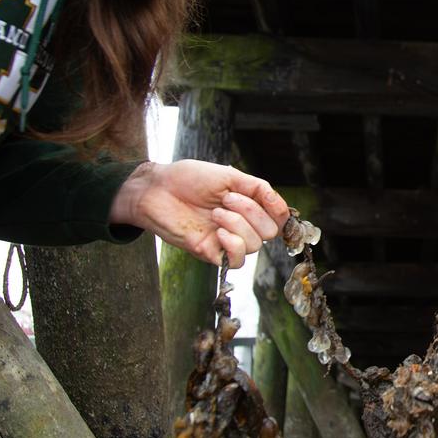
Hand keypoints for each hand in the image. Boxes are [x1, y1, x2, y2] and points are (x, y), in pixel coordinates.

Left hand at [110, 160, 291, 267]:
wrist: (156, 189)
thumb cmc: (188, 179)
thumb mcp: (229, 176)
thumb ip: (258, 189)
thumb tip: (281, 205)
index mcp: (247, 206)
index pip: (278, 218)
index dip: (280, 212)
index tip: (267, 199)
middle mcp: (240, 224)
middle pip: (269, 232)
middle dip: (252, 213)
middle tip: (227, 199)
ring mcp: (225, 240)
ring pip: (254, 245)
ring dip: (238, 224)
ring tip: (215, 212)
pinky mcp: (210, 252)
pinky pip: (236, 261)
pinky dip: (233, 246)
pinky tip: (219, 232)